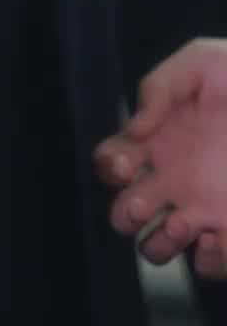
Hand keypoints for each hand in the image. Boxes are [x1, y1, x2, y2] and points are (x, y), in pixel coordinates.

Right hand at [92, 39, 226, 274]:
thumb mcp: (199, 63)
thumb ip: (158, 88)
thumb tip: (134, 128)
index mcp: (158, 140)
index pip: (111, 162)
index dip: (109, 168)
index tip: (125, 163)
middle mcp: (172, 178)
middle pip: (124, 213)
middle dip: (126, 214)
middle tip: (144, 202)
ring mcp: (201, 206)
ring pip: (158, 246)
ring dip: (161, 243)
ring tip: (182, 221)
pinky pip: (209, 262)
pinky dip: (208, 259)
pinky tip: (216, 236)